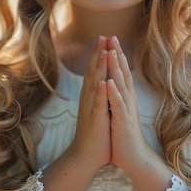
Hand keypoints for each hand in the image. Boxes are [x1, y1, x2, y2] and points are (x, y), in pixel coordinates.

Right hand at [68, 36, 111, 169]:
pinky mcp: (95, 119)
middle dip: (99, 53)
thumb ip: (99, 93)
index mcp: (91, 94)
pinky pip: (97, 104)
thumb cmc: (94, 132)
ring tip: (103, 51)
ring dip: (99, 67)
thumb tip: (103, 79)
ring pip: (95, 83)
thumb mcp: (98, 108)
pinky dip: (100, 93)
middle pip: (93, 70)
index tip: (105, 37)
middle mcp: (89, 97)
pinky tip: (102, 82)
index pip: (95, 69)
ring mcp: (91, 107)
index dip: (99, 53)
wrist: (85, 155)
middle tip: (104, 35)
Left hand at [105, 36, 154, 171]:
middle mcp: (128, 99)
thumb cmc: (125, 134)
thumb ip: (119, 96)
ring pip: (121, 85)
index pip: (122, 71)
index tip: (111, 39)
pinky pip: (117, 105)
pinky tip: (108, 82)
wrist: (134, 158)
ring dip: (116, 68)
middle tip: (112, 36)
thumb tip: (115, 81)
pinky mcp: (123, 121)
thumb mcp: (121, 111)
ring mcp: (126, 109)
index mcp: (125, 97)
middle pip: (123, 72)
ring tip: (111, 51)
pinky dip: (113, 93)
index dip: (117, 55)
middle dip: (117, 54)